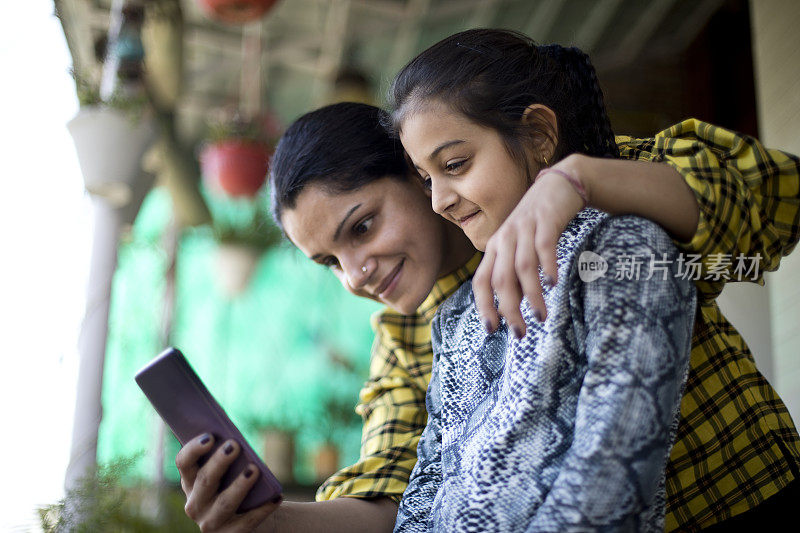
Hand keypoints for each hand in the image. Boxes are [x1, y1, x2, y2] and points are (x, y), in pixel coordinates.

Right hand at [176, 434, 279, 531]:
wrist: (243, 519)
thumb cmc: (233, 485)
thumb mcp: (225, 471)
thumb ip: (226, 455)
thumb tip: (236, 440)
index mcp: (190, 482)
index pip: (184, 463)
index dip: (194, 449)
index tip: (210, 436)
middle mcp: (195, 504)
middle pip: (205, 480)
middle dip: (219, 462)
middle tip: (235, 445)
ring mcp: (209, 522)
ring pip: (225, 503)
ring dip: (239, 485)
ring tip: (253, 469)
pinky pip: (247, 522)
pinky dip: (262, 509)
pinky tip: (276, 497)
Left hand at [474, 154, 587, 337]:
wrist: (558, 186)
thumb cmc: (537, 224)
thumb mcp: (519, 247)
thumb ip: (514, 274)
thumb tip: (512, 308)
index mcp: (494, 248)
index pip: (481, 281)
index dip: (483, 306)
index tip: (492, 329)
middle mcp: (504, 239)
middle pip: (500, 279)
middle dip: (508, 309)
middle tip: (520, 333)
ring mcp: (524, 229)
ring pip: (522, 267)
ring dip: (531, 295)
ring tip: (541, 317)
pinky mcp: (545, 221)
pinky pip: (543, 247)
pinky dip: (547, 267)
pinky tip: (553, 284)